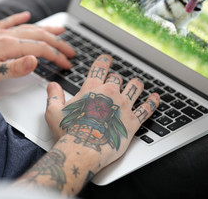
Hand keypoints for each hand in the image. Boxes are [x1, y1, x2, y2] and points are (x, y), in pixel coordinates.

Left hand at [0, 12, 75, 87]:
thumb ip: (16, 67)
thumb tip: (37, 60)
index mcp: (10, 46)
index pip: (41, 49)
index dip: (57, 56)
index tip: (67, 64)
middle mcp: (7, 37)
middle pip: (39, 37)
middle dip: (58, 43)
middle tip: (71, 51)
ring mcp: (0, 35)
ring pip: (29, 29)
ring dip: (46, 29)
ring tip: (60, 30)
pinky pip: (9, 23)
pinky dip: (20, 19)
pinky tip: (27, 15)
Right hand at [21, 54, 158, 194]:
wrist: (83, 148)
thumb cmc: (68, 131)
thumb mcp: (54, 111)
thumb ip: (54, 95)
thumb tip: (52, 85)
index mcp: (92, 88)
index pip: (100, 67)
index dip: (104, 61)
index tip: (107, 58)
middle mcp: (110, 93)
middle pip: (118, 79)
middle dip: (116, 80)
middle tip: (116, 82)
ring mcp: (123, 106)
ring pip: (135, 88)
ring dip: (136, 85)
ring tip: (138, 83)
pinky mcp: (133, 121)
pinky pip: (147, 108)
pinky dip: (152, 102)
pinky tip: (155, 98)